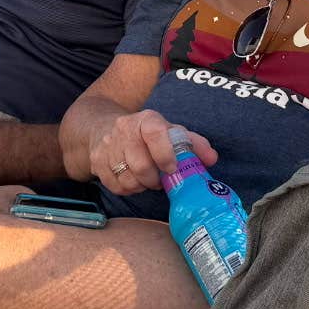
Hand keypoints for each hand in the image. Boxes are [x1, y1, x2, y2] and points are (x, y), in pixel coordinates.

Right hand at [88, 108, 215, 197]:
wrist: (106, 128)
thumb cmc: (147, 135)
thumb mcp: (170, 132)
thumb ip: (194, 144)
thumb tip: (212, 158)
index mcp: (145, 119)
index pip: (154, 133)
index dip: (164, 154)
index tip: (171, 169)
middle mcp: (123, 129)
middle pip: (140, 165)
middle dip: (153, 179)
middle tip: (159, 180)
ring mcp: (107, 146)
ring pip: (127, 179)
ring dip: (141, 186)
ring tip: (146, 180)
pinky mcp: (96, 161)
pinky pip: (115, 186)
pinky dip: (127, 189)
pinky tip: (132, 181)